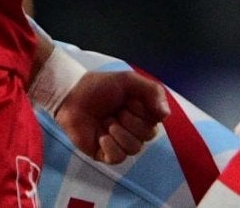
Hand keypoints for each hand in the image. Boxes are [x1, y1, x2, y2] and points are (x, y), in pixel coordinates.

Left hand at [53, 68, 168, 165]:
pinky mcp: (104, 154)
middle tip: (117, 111)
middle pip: (147, 137)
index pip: (156, 122)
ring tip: (107, 122)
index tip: (130, 101)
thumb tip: (166, 115)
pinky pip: (117, 158)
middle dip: (132, 122)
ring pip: (134, 149)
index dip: (144, 113)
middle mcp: (133, 129)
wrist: (73, 95)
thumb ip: (152, 92)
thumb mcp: (129, 81)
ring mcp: (119, 143)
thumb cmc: (101, 86)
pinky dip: (110, 146)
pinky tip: (101, 136)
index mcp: (141, 113)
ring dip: (120, 133)